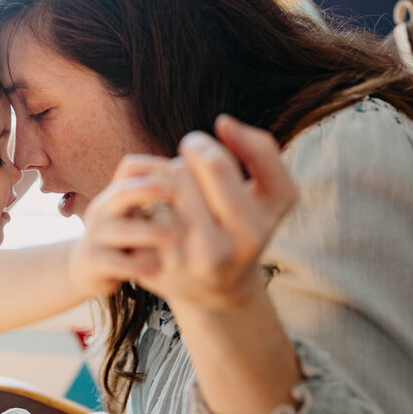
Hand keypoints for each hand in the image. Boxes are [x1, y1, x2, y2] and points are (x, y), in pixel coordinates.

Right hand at [69, 155, 177, 297]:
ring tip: (177, 237)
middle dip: (149, 191)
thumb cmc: (123, 238)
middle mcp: (102, 210)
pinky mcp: (92, 262)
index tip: (182, 168)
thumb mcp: (136, 214)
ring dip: (150, 232)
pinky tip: (158, 269)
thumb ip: (157, 197)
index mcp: (116, 195)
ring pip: (121, 230)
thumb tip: (193, 174)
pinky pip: (115, 262)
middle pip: (122, 193)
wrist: (89, 269)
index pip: (130, 170)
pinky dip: (137, 265)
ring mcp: (95, 236)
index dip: (154, 167)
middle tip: (177, 193)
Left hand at [136, 116, 296, 312]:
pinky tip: (157, 209)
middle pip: (179, 176)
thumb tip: (224, 123)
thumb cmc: (248, 228)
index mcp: (250, 232)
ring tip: (178, 191)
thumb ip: (263, 152)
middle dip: (182, 164)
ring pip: (155, 191)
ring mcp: (178, 263)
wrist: (217, 290)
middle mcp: (213, 253)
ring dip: (162, 182)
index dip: (201, 145)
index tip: (198, 148)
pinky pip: (137, 211)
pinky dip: (145, 202)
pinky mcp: (149, 267)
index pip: (214, 166)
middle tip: (190, 172)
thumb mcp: (275, 195)